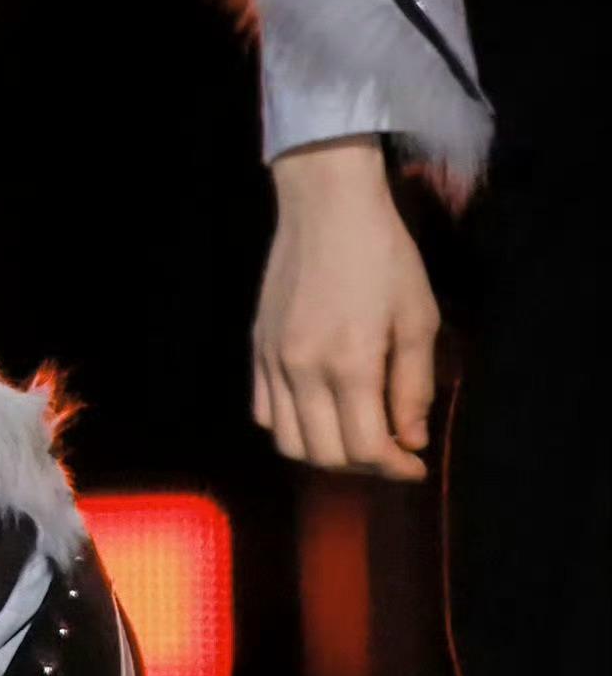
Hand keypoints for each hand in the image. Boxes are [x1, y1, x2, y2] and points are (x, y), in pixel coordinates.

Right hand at [253, 140, 438, 480]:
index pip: (366, 448)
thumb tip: (411, 439)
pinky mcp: (257, 350)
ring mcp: (273, 362)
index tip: (415, 466)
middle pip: (325, 455)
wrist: (326, 207)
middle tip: (391, 455)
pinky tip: (319, 414)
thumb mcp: (418, 318)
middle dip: (364, 468)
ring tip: (355, 441)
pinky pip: (265, 412)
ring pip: (289, 442)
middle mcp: (303, 372)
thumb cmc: (384, 255)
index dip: (396, 468)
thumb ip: (414, 386)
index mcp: (351, 364)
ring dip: (325, 455)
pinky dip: (293, 429)